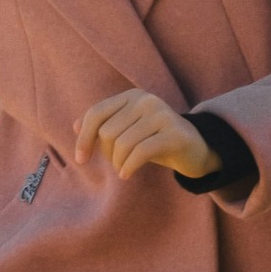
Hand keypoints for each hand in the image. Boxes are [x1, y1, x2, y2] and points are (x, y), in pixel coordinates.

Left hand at [75, 88, 219, 180]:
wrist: (195, 150)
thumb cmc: (155, 141)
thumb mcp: (128, 131)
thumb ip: (104, 125)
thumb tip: (75, 125)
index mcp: (133, 96)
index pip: (96, 114)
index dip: (84, 138)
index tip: (81, 159)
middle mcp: (147, 100)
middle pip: (107, 131)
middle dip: (107, 154)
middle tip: (117, 164)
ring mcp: (163, 115)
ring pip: (122, 143)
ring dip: (118, 163)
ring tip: (124, 170)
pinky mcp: (175, 134)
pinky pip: (140, 152)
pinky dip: (128, 167)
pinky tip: (126, 175)